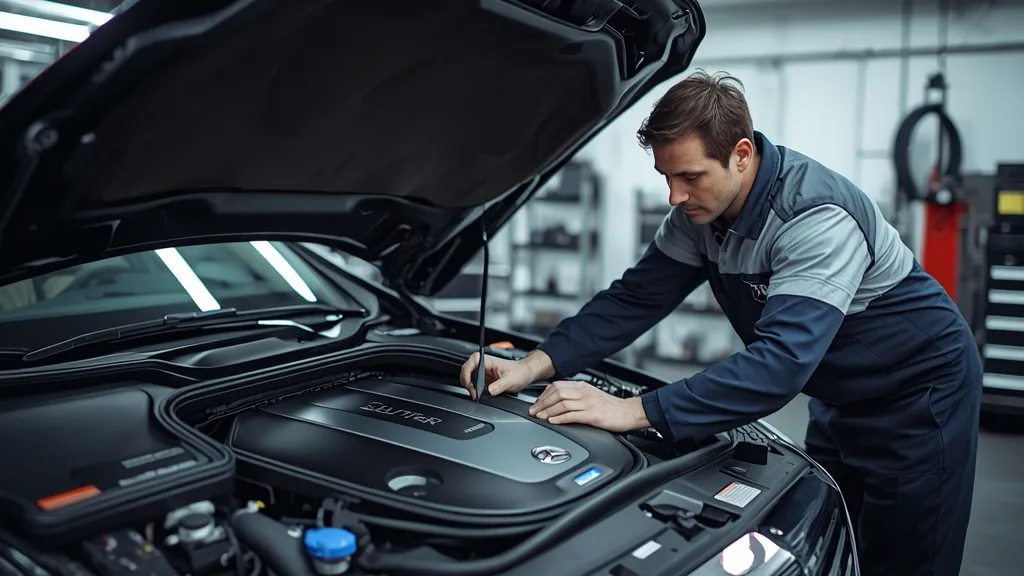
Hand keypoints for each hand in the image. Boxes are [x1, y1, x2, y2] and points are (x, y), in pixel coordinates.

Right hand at [459, 353, 534, 399]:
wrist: (525, 373)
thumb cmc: (520, 372)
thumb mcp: (511, 380)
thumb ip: (500, 386)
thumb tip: (489, 391)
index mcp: (488, 361)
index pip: (471, 363)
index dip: (467, 375)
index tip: (470, 386)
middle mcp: (484, 364)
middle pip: (466, 370)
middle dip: (467, 383)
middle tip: (473, 394)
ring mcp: (483, 371)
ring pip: (469, 377)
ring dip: (469, 386)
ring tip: (475, 395)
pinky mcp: (485, 378)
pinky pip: (474, 383)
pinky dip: (474, 389)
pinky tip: (478, 394)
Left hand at [528, 380, 649, 432]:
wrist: (629, 412)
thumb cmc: (612, 406)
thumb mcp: (592, 395)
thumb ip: (577, 396)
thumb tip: (560, 401)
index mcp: (583, 386)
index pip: (558, 386)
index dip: (544, 394)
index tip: (537, 403)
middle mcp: (584, 392)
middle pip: (557, 393)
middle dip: (542, 403)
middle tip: (533, 411)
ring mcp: (589, 403)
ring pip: (562, 404)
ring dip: (548, 411)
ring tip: (539, 417)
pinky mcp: (593, 415)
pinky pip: (572, 415)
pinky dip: (560, 418)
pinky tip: (553, 421)